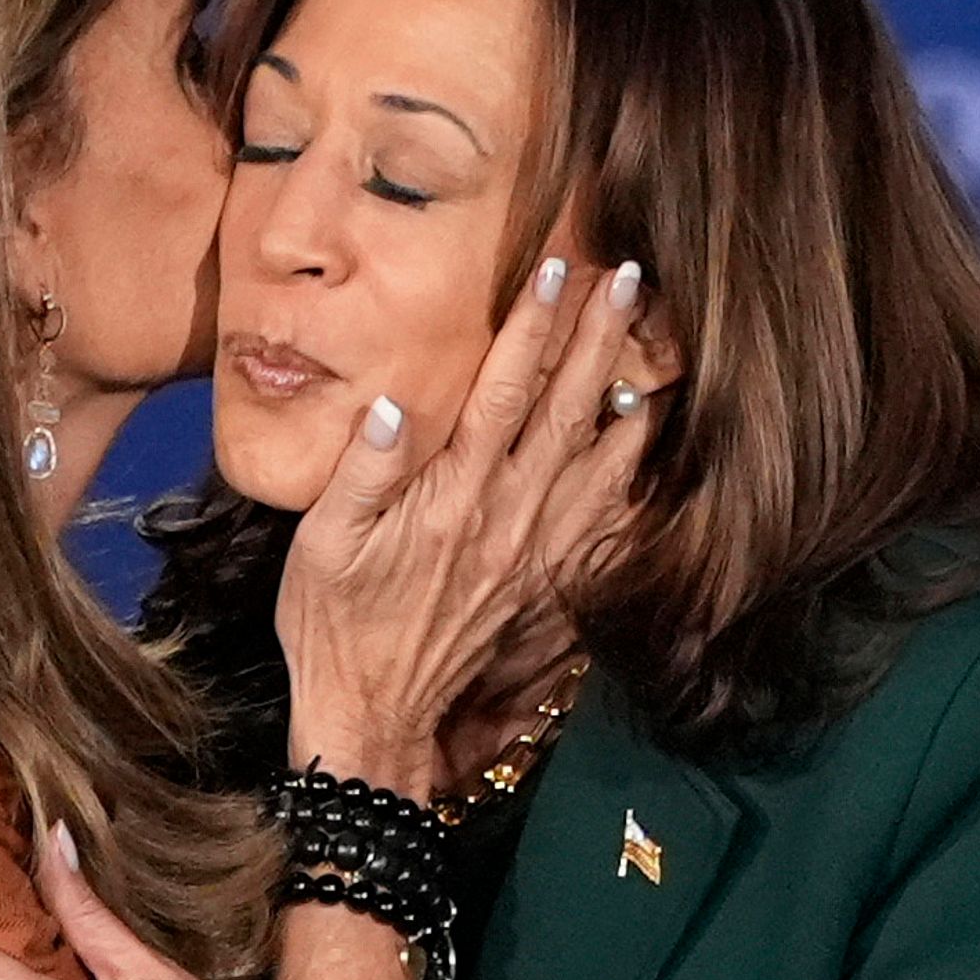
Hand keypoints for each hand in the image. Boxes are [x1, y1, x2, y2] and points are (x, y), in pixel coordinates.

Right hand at [278, 256, 659, 792]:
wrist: (372, 712)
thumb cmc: (334, 621)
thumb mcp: (322, 542)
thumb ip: (362, 470)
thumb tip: (394, 401)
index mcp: (452, 494)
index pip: (504, 390)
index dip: (534, 325)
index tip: (559, 267)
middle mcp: (506, 517)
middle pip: (569, 411)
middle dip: (600, 338)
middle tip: (630, 279)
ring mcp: (536, 554)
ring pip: (603, 464)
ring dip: (631, 399)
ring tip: (657, 346)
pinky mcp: (548, 585)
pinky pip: (609, 526)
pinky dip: (637, 482)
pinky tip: (651, 449)